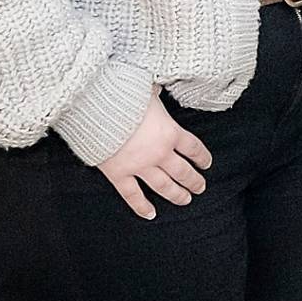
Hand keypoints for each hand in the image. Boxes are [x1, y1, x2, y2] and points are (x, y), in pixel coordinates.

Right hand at [98, 92, 212, 219]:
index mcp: (170, 132)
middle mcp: (159, 153)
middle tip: (200, 187)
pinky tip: (151, 214)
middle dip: (194, 181)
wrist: (95, 108)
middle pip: (183, 171)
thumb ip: (157, 93)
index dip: (202, 157)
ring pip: (164, 186)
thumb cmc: (123, 95)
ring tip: (185, 200)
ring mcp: (140, 166)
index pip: (193, 148)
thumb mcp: (148, 89)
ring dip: (176, 195)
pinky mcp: (119, 174)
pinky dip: (142, 206)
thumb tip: (159, 86)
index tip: (206, 164)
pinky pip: (133, 195)